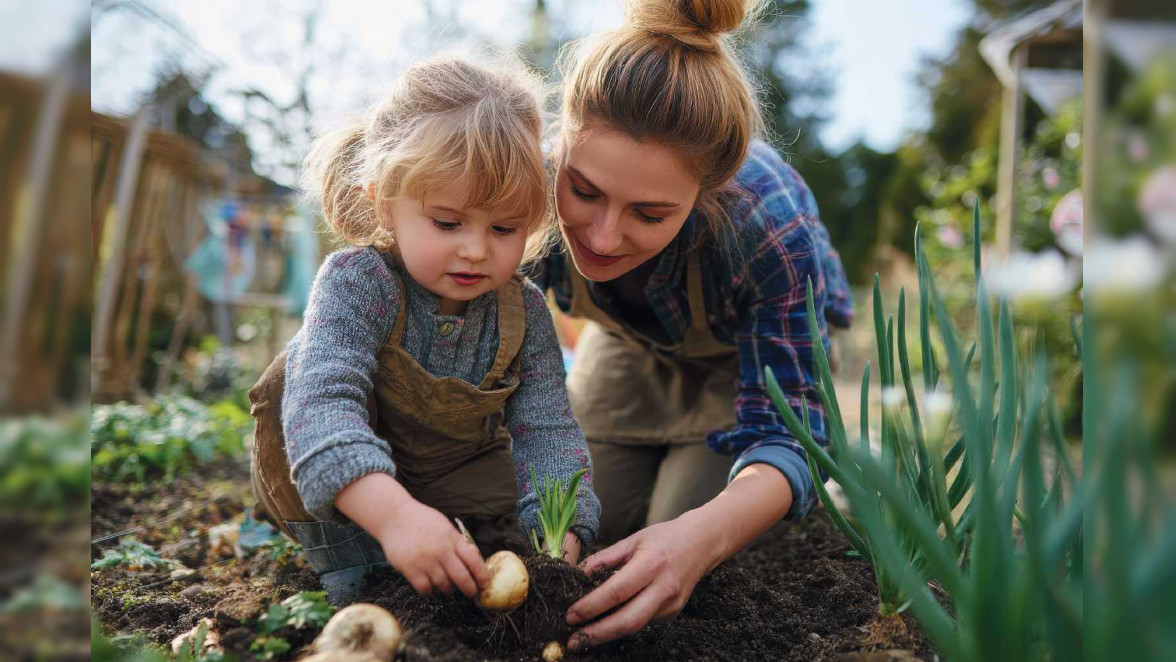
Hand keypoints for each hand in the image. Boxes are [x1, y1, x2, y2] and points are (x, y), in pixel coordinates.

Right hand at [335, 473, 487, 596]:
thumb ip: (456, 542)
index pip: (473, 560)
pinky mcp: (410, 568)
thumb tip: (472, 560)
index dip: (481, 574)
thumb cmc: (422, 520)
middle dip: (469, 588)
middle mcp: (441, 551)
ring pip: (444, 585)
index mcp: (452, 538)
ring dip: (448, 589)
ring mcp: (425, 561)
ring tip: (448, 588)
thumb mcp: (444, 526)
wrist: (394, 516)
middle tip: (471, 593)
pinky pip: (425, 588)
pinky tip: (430, 587)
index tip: (485, 583)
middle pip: (461, 577)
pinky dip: (430, 591)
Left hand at [565, 464, 793, 649]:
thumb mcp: (633, 540)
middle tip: (573, 640)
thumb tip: (577, 574)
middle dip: (597, 633)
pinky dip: (622, 624)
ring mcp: (671, 603)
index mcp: (651, 564)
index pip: (616, 591)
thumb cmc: (664, 538)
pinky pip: (643, 622)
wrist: (703, 543)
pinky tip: (606, 625)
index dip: (591, 606)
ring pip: (635, 626)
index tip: (570, 614)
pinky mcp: (673, 612)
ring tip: (583, 638)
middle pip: (628, 620)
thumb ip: (605, 558)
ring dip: (607, 634)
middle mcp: (663, 587)